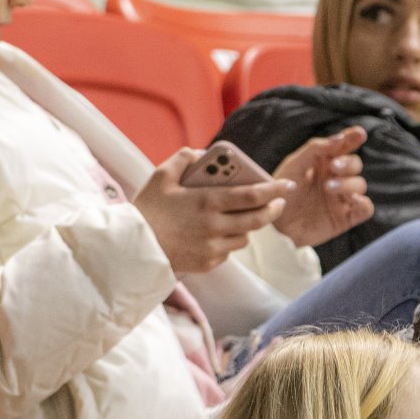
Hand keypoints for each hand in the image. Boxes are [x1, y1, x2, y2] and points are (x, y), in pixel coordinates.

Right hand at [133, 147, 288, 273]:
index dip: (273, 190)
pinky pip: (228, 252)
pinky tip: (218, 234)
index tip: (287, 186)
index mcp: (207, 202)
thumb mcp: (161, 176)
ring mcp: (212, 248)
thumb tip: (201, 154)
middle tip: (279, 203)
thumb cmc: (146, 209)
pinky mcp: (207, 264)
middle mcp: (215, 226)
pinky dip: (228, 242)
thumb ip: (184, 159)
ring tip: (245, 217)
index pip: (251, 196)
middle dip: (273, 210)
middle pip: (257, 220)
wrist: (131, 249)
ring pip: (244, 238)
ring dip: (249, 227)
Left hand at [271, 126, 374, 247]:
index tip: (358, 133)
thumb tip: (338, 138)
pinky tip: (353, 200)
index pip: (343, 147)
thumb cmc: (282, 192)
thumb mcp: (294, 165)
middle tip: (334, 166)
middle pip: (355, 164)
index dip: (352, 138)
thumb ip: (314, 149)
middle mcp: (336, 178)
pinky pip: (365, 208)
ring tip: (328, 188)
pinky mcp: (346, 217)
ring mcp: (342, 198)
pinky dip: (363, 203)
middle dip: (348, 163)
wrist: (274, 225)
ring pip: (360, 185)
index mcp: (324, 162)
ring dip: (348, 183)